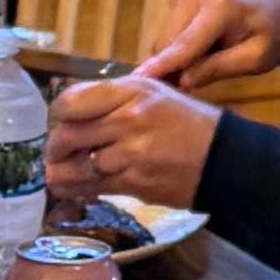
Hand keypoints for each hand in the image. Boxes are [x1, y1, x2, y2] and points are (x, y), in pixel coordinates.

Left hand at [45, 67, 219, 204]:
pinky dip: (76, 189)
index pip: (72, 101)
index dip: (58, 114)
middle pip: (68, 134)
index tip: (59, 121)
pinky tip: (72, 188)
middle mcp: (128, 119)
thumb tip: (72, 110)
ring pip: (77, 165)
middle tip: (55, 152)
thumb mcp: (153, 94)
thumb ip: (114, 98)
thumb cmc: (186, 122)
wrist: (223, 158)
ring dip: (62, 172)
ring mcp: (131, 152)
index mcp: (131, 91)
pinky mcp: (135, 182)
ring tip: (58, 173)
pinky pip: (93, 186)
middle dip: (55, 147)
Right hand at [136, 0, 279, 92]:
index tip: (137, 83)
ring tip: (208, 63)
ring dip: (177, 57)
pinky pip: (170, 30)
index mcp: (219, 6)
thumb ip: (218, 68)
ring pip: (165, 38)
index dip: (161, 67)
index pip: (183, 45)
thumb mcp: (256, 59)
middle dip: (172, 67)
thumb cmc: (278, 32)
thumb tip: (182, 81)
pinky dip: (180, 45)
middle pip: (167, 43)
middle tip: (189, 88)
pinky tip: (205, 49)